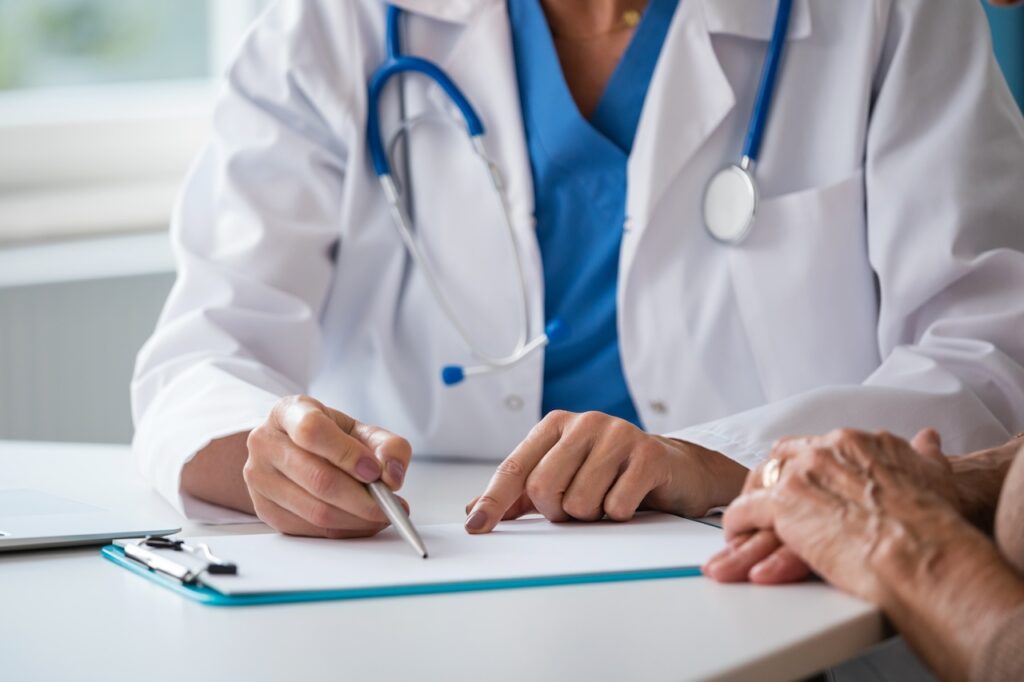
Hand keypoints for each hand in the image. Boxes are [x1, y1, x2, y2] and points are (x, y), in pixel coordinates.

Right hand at [244, 395, 410, 537]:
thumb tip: (392, 476)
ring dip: (356, 519)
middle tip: (390, 504)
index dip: (347, 454)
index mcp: (288, 412)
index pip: (312, 431)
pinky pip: (310, 529)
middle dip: (362, 498)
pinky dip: (343, 530)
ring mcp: (260, 478)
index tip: (375, 472)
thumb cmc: (329, 438)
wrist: (292, 450)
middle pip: (317, 478)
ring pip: (315, 510)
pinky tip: (360, 522)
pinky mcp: (264, 509)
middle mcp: (265, 443)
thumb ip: (386, 446)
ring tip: (381, 514)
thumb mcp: (359, 430)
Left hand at [464, 410, 747, 533]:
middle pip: (543, 488)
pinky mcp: (649, 454)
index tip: (477, 528)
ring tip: (606, 499)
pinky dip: (618, 515)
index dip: (493, 501)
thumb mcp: (562, 478)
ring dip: (591, 515)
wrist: (674, 469)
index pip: (514, 468)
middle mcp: (584, 423)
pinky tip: (630, 499)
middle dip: (557, 512)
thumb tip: (474, 510)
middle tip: (578, 507)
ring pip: (579, 502)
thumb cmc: (611, 475)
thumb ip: (519, 494)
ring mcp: (618, 434)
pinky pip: (615, 506)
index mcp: (555, 425)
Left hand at [704, 428, 953, 583]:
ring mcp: (801, 475)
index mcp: (855, 442)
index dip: (806, 469)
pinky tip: (736, 536)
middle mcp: (824, 451)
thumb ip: (924, 454)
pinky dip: (737, 523)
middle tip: (768, 501)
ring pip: (760, 480)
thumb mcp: (934, 476)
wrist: (921, 551)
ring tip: (747, 521)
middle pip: (782, 458)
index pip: (816, 446)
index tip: (803, 485)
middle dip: (773, 479)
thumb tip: (929, 439)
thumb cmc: (934, 523)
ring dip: (751, 500)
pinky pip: (744, 509)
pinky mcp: (782, 505)